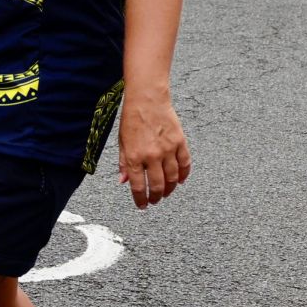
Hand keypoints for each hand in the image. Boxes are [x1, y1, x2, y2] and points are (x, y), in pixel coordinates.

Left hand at [117, 92, 191, 209]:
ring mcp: (168, 149)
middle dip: (156, 196)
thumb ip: (124, 163)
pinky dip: (184, 175)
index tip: (142, 205)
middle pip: (158, 185)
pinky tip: (179, 181)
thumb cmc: (131, 120)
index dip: (140, 199)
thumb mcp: (121, 143)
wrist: (147, 100)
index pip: (138, 186)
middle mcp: (152, 155)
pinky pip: (185, 164)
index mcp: (134, 156)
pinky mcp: (180, 142)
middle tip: (155, 200)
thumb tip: (124, 182)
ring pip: (173, 178)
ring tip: (166, 193)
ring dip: (170, 189)